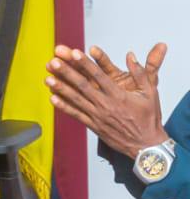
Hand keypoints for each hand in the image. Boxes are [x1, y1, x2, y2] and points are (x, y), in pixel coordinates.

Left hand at [45, 46, 167, 157]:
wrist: (146, 146)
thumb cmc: (148, 118)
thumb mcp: (150, 93)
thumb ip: (140, 74)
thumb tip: (130, 56)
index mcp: (119, 95)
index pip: (99, 76)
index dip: (85, 63)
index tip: (74, 53)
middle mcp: (106, 104)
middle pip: (83, 86)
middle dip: (67, 73)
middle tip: (54, 62)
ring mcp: (98, 115)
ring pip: (76, 99)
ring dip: (61, 88)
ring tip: (47, 78)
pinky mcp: (93, 125)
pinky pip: (76, 114)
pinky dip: (63, 107)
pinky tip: (52, 98)